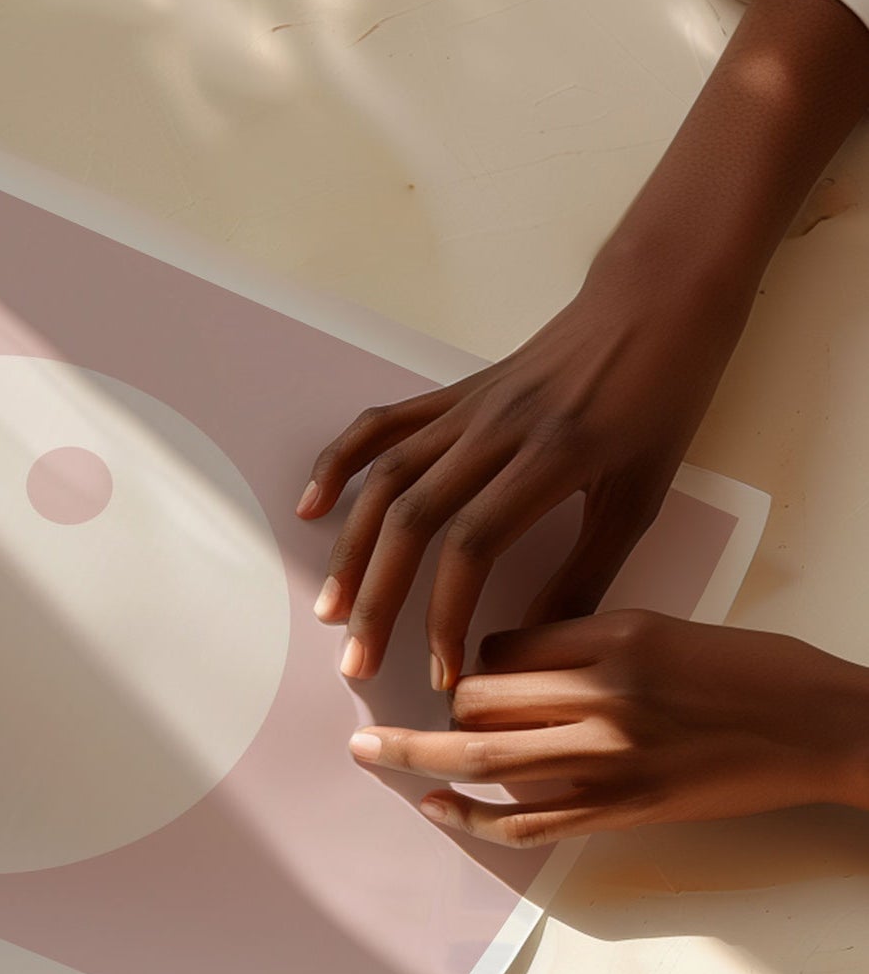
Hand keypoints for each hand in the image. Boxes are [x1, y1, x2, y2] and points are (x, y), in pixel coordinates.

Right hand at [295, 268, 745, 688]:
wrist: (654, 300)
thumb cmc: (662, 398)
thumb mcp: (641, 494)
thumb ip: (587, 572)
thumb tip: (534, 641)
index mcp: (552, 456)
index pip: (473, 545)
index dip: (447, 615)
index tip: (444, 673)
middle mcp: (497, 429)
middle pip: (413, 519)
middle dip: (379, 599)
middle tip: (359, 661)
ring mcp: (468, 407)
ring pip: (387, 480)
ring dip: (351, 550)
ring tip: (332, 609)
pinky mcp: (454, 393)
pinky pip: (383, 427)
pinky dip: (340, 464)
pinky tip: (312, 507)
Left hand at [346, 611, 868, 844]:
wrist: (822, 729)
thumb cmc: (753, 671)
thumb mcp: (665, 628)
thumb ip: (587, 643)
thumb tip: (510, 665)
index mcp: (615, 635)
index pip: (504, 643)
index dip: (474, 658)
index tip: (466, 670)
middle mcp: (604, 694)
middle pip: (479, 696)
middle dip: (442, 707)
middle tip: (408, 712)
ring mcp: (610, 758)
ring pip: (486, 756)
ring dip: (419, 755)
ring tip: (370, 751)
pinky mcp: (623, 810)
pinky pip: (527, 820)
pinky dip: (471, 815)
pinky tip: (435, 806)